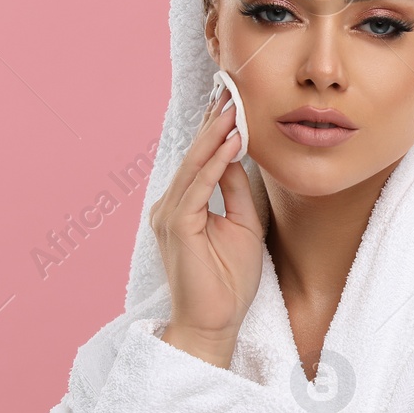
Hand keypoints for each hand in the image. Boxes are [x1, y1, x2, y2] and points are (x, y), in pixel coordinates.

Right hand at [148, 90, 262, 367]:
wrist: (213, 325)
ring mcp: (170, 215)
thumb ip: (236, 190)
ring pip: (195, 165)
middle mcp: (170, 205)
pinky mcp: (178, 227)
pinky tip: (231, 142)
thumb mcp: (242, 225)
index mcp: (184, 205)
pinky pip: (199, 187)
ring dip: (216, 134)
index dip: (217, 129)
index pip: (202, 159)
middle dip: (215, 121)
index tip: (234, 99)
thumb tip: (240, 156)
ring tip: (234, 105)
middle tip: (232, 87)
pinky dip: (216, 162)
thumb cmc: (227, 283)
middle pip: (196, 155)